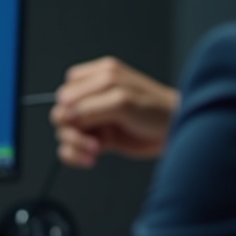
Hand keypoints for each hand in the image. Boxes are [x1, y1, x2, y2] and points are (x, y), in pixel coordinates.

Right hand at [50, 56, 179, 167]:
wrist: (175, 133)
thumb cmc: (157, 111)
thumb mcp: (122, 103)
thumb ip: (90, 106)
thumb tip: (65, 114)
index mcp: (99, 76)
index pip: (65, 93)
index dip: (69, 110)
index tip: (80, 123)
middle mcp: (94, 96)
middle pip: (60, 113)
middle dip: (70, 129)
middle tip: (90, 141)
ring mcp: (95, 118)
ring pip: (64, 132)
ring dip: (74, 145)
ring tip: (93, 151)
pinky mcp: (97, 138)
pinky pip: (70, 148)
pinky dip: (75, 156)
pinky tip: (90, 158)